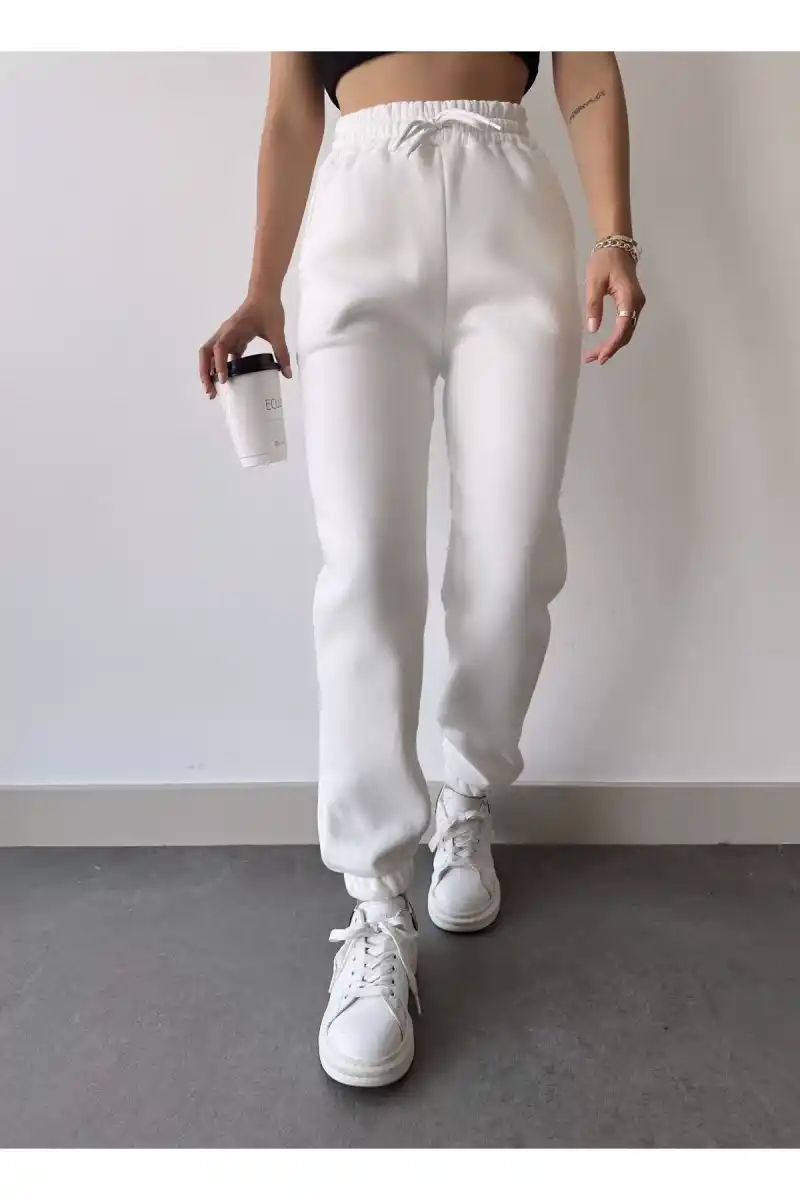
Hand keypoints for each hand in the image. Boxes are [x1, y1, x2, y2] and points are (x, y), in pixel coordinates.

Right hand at [199, 291, 290, 397]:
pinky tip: (228, 381)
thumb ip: (282, 353)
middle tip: (211, 392)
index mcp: (233, 330)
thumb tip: (287, 375)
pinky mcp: (233, 339)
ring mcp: (227, 336)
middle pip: (206, 354)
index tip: (222, 380)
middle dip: (205, 373)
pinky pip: (222, 355)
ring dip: (209, 371)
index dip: (219, 365)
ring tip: (214, 390)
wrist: (264, 293)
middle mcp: (225, 333)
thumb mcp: (277, 332)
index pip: (220, 348)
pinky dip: (221, 367)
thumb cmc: (268, 309)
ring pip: (210, 355)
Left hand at [584, 247, 645, 365]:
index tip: (600, 356)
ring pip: (627, 331)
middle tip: (592, 359)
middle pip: (626, 333)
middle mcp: (637, 303)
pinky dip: (616, 336)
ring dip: (613, 344)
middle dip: (610, 348)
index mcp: (629, 298)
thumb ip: (593, 306)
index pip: (623, 328)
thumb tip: (592, 330)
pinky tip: (605, 343)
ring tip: (595, 355)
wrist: (616, 246)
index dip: (612, 345)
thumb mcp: (594, 282)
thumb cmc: (603, 261)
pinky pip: (627, 325)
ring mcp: (637, 304)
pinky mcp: (633, 303)